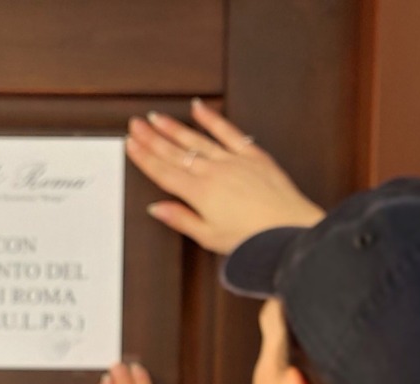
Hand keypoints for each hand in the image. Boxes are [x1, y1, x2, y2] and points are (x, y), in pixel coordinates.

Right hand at [127, 99, 324, 252]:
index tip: (131, 145)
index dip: (144, 157)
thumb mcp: (209, 237)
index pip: (164, 172)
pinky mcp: (253, 155)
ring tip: (158, 117)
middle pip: (175, 152)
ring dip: (174, 127)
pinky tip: (199, 108)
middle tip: (136, 124)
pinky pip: (229, 132)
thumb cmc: (254, 238)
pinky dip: (213, 119)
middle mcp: (213, 172)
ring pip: (196, 140)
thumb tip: (157, 209)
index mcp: (199, 194)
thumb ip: (181, 219)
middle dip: (152, 137)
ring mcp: (233, 160)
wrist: (288, 229)